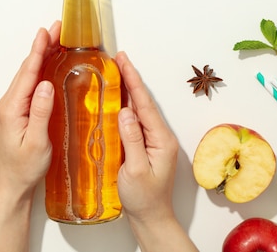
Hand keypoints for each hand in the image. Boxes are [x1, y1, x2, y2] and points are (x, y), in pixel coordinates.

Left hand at [0, 22, 60, 251]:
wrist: (11, 185)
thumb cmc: (24, 168)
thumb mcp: (37, 142)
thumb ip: (40, 112)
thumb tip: (45, 83)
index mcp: (12, 107)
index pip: (27, 73)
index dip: (38, 50)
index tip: (46, 31)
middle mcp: (9, 103)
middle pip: (27, 68)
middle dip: (42, 45)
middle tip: (57, 27)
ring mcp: (12, 106)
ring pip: (28, 74)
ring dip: (41, 55)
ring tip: (54, 38)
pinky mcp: (17, 111)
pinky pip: (29, 84)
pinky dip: (39, 69)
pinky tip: (47, 64)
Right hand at [115, 51, 198, 251]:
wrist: (150, 218)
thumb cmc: (144, 199)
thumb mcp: (134, 170)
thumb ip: (131, 139)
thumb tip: (125, 111)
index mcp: (161, 139)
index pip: (145, 104)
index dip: (133, 81)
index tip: (123, 62)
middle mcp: (159, 136)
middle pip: (143, 102)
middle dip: (131, 79)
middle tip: (117, 59)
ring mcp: (153, 141)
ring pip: (139, 109)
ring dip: (128, 90)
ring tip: (116, 72)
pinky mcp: (144, 146)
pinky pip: (134, 121)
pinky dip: (125, 106)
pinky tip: (116, 99)